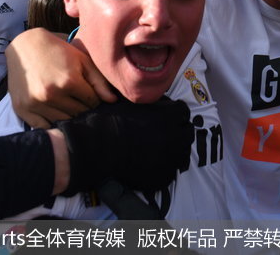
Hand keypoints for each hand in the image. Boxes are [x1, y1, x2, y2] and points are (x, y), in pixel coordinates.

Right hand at [7, 28, 114, 127]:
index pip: (93, 103)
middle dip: (83, 107)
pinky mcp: (22, 109)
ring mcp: (35, 103)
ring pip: (63, 121)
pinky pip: (43, 126)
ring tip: (66, 102)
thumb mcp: (82, 61)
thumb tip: (113, 101)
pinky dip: (51, 122)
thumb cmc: (59, 52)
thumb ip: (99, 82)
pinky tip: (53, 110)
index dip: (94, 98)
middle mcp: (51, 95)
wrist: (25, 46)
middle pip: (79, 113)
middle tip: (78, 97)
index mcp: (69, 82)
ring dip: (68, 114)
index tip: (89, 92)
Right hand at [56, 98, 194, 194]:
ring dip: (174, 150)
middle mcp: (174, 136)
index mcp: (168, 116)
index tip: (168, 117)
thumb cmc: (106, 122)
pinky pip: (170, 172)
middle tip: (166, 134)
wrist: (92, 150)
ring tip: (160, 151)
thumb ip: (149, 103)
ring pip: (182, 153)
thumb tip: (157, 102)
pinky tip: (151, 166)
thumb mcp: (129, 103)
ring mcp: (169, 158)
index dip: (175, 114)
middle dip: (179, 131)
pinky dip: (163, 169)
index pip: (184, 112)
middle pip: (188, 133)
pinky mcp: (162, 177)